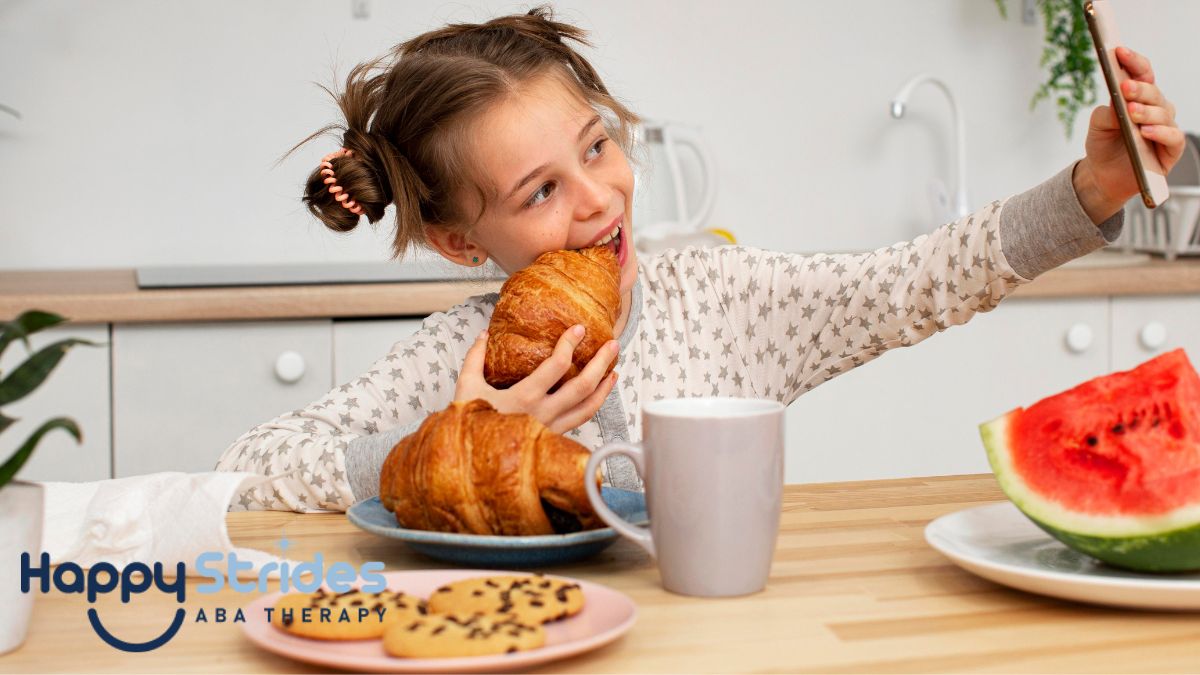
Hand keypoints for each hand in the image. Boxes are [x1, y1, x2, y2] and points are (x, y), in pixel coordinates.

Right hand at [454, 325, 618, 433]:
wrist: (474, 464)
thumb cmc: (470, 427)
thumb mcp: (466, 389)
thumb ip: (475, 359)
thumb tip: (484, 335)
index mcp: (524, 398)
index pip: (556, 366)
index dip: (569, 345)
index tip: (578, 330)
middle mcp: (543, 414)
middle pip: (582, 387)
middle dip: (601, 363)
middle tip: (613, 344)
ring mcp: (551, 429)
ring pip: (588, 408)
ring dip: (604, 388)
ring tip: (615, 370)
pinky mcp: (552, 438)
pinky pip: (580, 421)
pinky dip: (594, 406)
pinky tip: (599, 395)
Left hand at [1076, 46, 1185, 222]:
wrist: (1103, 177)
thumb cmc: (1104, 146)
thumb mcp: (1096, 128)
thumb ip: (1104, 114)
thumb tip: (1116, 103)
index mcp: (1139, 97)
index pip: (1142, 73)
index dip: (1133, 61)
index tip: (1118, 52)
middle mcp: (1156, 109)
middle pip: (1152, 91)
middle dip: (1138, 88)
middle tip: (1124, 86)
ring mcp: (1165, 127)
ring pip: (1163, 112)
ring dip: (1146, 111)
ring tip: (1131, 111)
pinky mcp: (1171, 148)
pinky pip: (1172, 136)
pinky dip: (1160, 132)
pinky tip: (1145, 131)